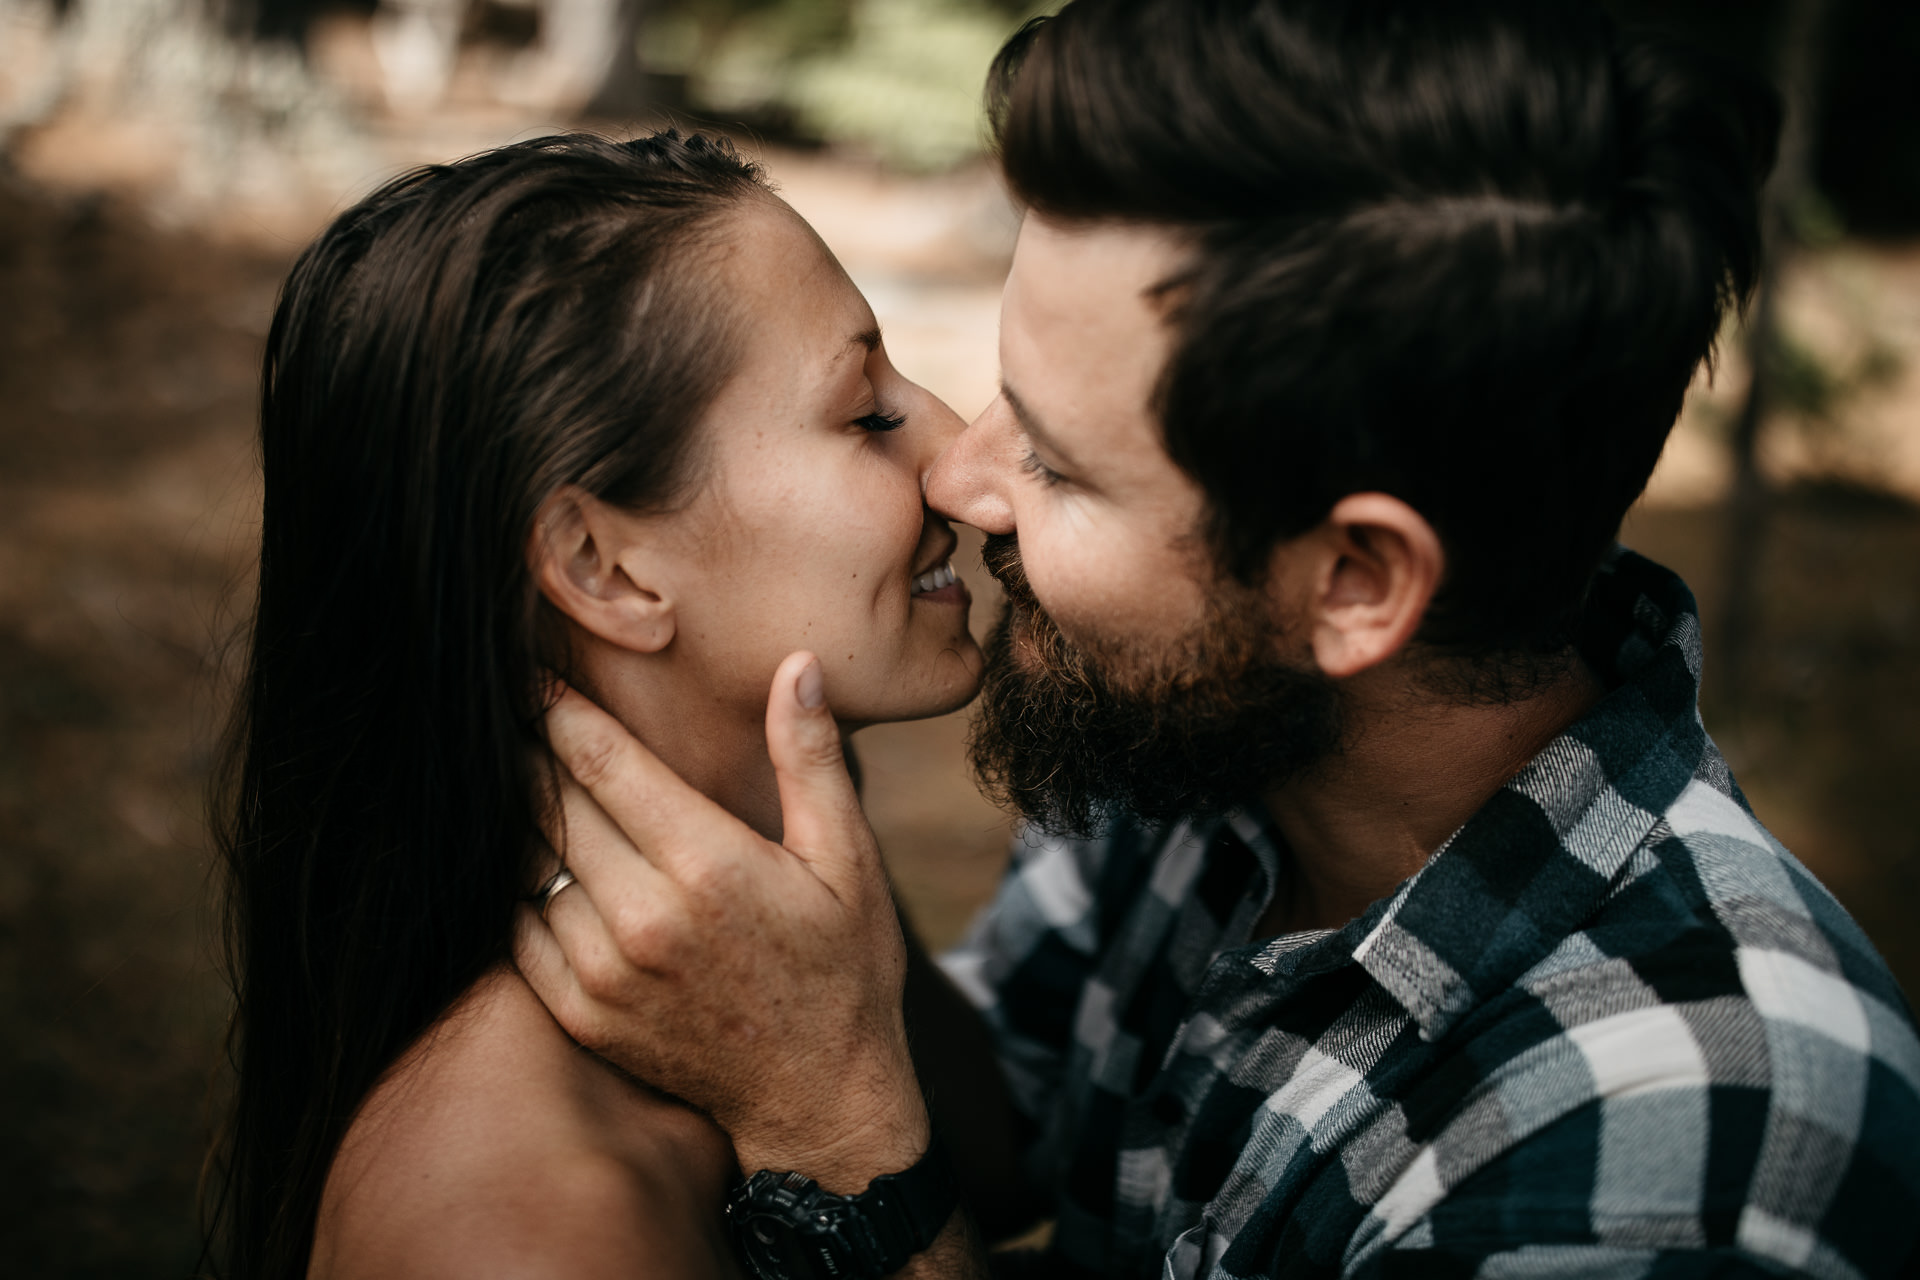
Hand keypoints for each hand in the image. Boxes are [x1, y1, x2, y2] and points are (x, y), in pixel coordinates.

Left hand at [514, 651, 929, 1191]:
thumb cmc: (842, 966)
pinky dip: (519, 888)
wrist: (819, 1095)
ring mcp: (604, 972)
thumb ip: (809, 759)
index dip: (557, 709)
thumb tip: (798, 666)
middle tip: (517, 714)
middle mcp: (643, 918)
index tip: (534, 675)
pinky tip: (536, 861)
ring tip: (522, 780)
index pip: (601, 762)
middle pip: (551, 804)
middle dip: (531, 752)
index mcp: (708, 864)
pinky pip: (519, 930)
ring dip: (521, 819)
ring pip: (528, 865)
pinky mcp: (582, 1015)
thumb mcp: (847, 858)